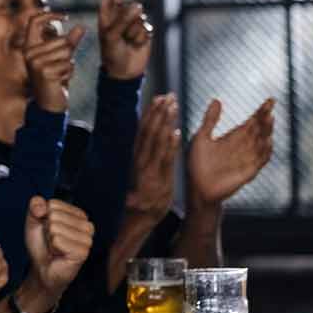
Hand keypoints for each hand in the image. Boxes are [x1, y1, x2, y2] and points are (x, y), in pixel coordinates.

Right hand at [23, 9, 84, 112]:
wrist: (48, 103)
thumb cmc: (55, 77)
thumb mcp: (61, 57)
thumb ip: (70, 41)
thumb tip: (81, 26)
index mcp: (29, 46)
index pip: (34, 21)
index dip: (51, 15)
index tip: (66, 16)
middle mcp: (29, 53)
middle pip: (61, 39)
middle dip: (69, 51)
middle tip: (61, 66)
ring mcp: (35, 63)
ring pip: (67, 51)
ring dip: (69, 63)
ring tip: (60, 73)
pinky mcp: (45, 72)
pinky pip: (68, 64)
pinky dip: (70, 72)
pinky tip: (61, 80)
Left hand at [23, 197, 94, 296]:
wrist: (43, 268)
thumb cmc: (42, 245)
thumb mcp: (34, 222)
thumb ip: (35, 207)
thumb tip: (41, 206)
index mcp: (78, 214)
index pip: (53, 204)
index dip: (44, 218)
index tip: (48, 230)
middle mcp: (87, 225)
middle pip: (54, 215)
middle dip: (46, 229)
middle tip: (52, 241)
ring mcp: (87, 239)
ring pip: (55, 228)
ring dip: (50, 239)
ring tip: (56, 247)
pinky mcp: (83, 252)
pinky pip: (58, 240)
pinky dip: (53, 248)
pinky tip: (59, 254)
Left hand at [97, 0, 152, 79]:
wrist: (124, 71)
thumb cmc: (112, 53)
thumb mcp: (111, 36)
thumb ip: (122, 19)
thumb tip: (138, 5)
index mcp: (107, 17)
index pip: (110, 0)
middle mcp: (120, 18)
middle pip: (129, 7)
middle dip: (128, 17)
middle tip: (122, 33)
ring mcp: (133, 24)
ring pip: (140, 17)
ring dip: (134, 30)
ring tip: (127, 41)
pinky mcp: (145, 31)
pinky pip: (147, 27)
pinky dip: (142, 37)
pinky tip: (136, 44)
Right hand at [124, 94, 180, 220]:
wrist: (141, 216)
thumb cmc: (144, 191)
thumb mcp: (142, 169)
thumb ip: (147, 152)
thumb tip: (151, 134)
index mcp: (137, 155)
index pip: (144, 129)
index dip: (151, 113)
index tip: (159, 98)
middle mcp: (140, 159)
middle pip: (149, 131)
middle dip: (159, 113)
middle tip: (168, 96)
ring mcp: (149, 169)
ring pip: (156, 142)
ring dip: (164, 123)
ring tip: (172, 107)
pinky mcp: (158, 179)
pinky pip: (165, 160)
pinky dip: (170, 146)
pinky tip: (176, 133)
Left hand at [187, 98, 274, 207]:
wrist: (197, 188)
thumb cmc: (198, 164)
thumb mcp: (202, 138)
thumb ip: (210, 120)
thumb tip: (217, 100)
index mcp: (235, 137)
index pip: (252, 122)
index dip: (261, 111)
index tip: (270, 99)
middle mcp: (245, 146)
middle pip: (260, 129)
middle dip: (265, 118)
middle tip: (270, 106)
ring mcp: (248, 158)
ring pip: (262, 142)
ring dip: (267, 131)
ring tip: (269, 119)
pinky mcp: (248, 171)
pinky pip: (260, 160)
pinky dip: (265, 151)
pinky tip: (267, 141)